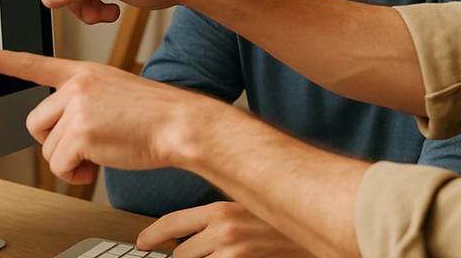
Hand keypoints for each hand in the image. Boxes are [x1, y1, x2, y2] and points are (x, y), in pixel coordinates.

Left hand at [0, 44, 223, 183]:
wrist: (179, 123)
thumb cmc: (152, 114)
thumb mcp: (113, 93)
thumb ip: (81, 103)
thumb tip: (60, 135)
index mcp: (82, 72)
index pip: (31, 63)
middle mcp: (75, 86)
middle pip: (36, 124)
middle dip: (56, 142)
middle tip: (86, 145)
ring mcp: (78, 107)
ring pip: (49, 149)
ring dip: (71, 160)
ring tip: (101, 151)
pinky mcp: (82, 132)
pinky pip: (62, 165)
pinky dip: (78, 173)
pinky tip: (101, 161)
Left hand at [137, 202, 308, 256]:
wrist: (317, 230)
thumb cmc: (283, 220)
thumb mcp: (247, 208)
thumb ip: (219, 217)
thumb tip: (191, 230)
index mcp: (221, 210)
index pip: (173, 223)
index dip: (152, 235)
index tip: (143, 243)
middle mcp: (223, 232)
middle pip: (181, 255)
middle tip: (201, 254)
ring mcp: (233, 255)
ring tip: (225, 253)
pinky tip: (235, 256)